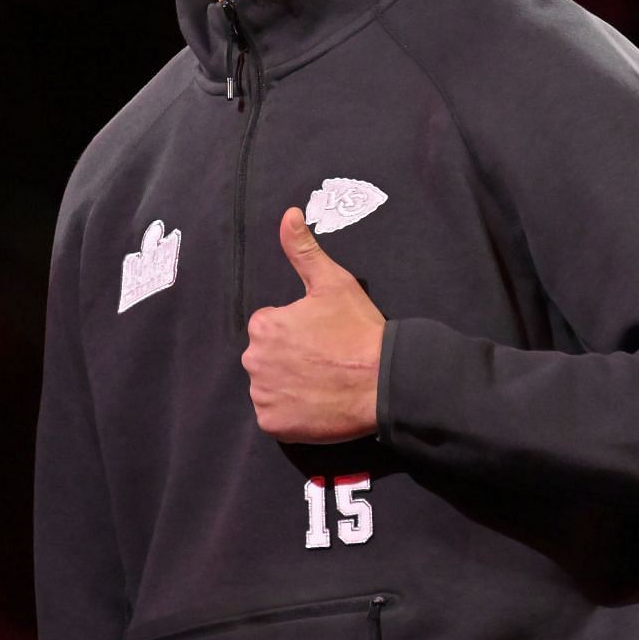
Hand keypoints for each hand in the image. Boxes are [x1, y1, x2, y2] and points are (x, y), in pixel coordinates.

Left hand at [242, 207, 385, 442]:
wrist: (384, 382)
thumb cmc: (359, 331)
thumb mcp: (333, 282)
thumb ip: (303, 249)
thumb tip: (288, 213)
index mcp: (264, 326)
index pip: (270, 328)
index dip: (298, 333)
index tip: (323, 339)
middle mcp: (254, 361)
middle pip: (267, 358)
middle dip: (289, 359)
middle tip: (324, 363)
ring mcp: (263, 396)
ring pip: (270, 387)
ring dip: (289, 387)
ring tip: (322, 384)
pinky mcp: (274, 426)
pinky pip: (275, 418)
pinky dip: (290, 415)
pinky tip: (316, 406)